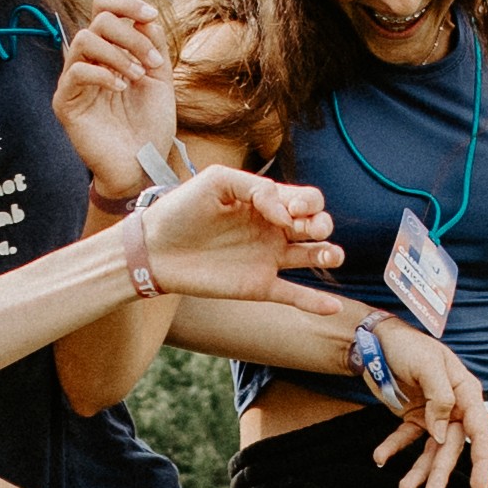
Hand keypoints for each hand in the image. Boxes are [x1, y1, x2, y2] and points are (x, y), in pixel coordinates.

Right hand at [50, 0, 177, 203]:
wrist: (142, 165)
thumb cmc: (150, 125)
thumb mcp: (159, 78)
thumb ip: (153, 45)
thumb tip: (143, 16)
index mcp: (110, 51)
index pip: (104, 8)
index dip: (126, 3)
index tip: (151, 15)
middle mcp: (89, 61)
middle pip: (98, 20)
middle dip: (130, 35)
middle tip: (151, 63)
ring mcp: (75, 81)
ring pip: (85, 39)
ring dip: (118, 54)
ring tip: (136, 77)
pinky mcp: (66, 102)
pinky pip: (76, 72)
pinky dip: (102, 74)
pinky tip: (121, 88)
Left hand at [131, 163, 340, 296]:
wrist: (154, 248)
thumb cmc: (182, 208)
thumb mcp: (218, 181)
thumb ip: (255, 187)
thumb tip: (286, 213)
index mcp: (266, 202)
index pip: (306, 199)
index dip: (308, 202)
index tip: (287, 209)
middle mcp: (273, 229)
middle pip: (317, 225)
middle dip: (321, 224)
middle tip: (303, 227)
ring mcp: (268, 258)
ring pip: (313, 256)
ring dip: (329, 254)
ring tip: (327, 255)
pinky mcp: (258, 286)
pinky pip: (294, 295)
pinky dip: (315, 302)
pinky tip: (333, 307)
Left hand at [362, 321, 487, 487]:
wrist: (378, 339)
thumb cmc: (409, 345)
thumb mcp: (427, 365)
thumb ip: (439, 397)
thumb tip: (440, 433)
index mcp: (466, 392)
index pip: (480, 431)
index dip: (481, 460)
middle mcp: (454, 407)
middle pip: (451, 447)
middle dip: (441, 474)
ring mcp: (434, 414)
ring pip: (430, 450)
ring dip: (419, 472)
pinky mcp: (413, 417)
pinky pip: (406, 438)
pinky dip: (393, 449)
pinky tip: (380, 458)